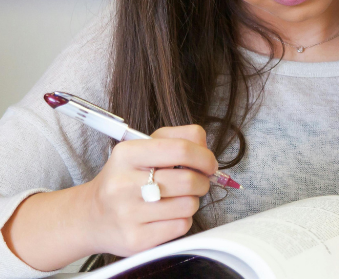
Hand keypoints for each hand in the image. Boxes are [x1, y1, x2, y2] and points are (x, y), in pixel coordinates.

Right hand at [83, 125, 215, 256]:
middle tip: (197, 182)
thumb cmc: (126, 179)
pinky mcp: (135, 239)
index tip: (209, 164)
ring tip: (176, 199)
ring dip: (191, 201)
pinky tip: (167, 216)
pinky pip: (181, 226)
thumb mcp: (143, 149)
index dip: (204, 156)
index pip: (181, 149)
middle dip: (203, 181)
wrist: (90, 217)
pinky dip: (182, 220)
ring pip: (188, 204)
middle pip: (188, 179)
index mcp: (126, 154)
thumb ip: (178, 138)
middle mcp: (122, 184)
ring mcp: (127, 214)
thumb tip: (206, 149)